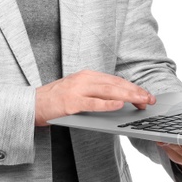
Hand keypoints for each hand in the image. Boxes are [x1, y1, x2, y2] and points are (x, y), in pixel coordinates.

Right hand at [35, 70, 153, 125]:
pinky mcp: (70, 103)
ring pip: (108, 91)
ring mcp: (76, 90)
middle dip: (135, 91)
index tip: (146, 95)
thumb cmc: (55, 100)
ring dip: (128, 96)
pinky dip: (107, 104)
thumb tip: (120, 100)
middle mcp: (83, 80)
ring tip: (141, 101)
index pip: (115, 80)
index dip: (133, 87)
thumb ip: (96, 92)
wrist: (31, 104)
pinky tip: (119, 105)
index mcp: (86, 76)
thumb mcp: (77, 90)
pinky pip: (93, 103)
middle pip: (115, 84)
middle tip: (150, 99)